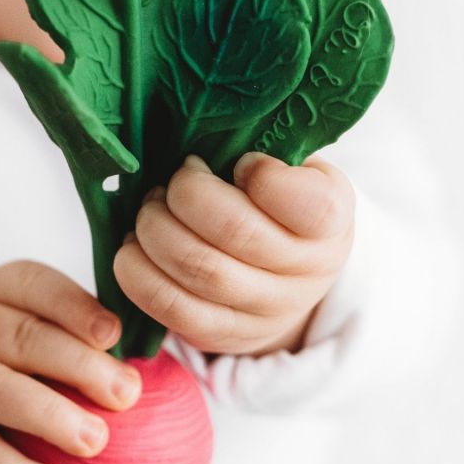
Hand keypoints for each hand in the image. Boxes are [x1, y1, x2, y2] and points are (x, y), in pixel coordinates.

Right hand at [0, 262, 141, 463]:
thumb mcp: (5, 308)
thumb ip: (57, 322)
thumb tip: (139, 359)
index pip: (32, 285)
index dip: (75, 307)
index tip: (115, 334)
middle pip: (20, 338)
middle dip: (77, 365)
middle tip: (125, 393)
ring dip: (49, 416)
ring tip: (96, 440)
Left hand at [114, 153, 354, 356]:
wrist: (288, 282)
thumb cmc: (280, 208)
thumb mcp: (295, 171)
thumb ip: (267, 151)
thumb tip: (202, 129)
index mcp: (330, 223)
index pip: (308, 204)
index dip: (261, 174)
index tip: (242, 163)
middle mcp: (305, 274)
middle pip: (234, 230)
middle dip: (186, 194)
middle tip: (174, 181)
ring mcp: (264, 311)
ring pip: (196, 268)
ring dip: (154, 228)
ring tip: (150, 209)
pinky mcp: (220, 334)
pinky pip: (170, 307)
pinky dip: (137, 270)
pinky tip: (133, 246)